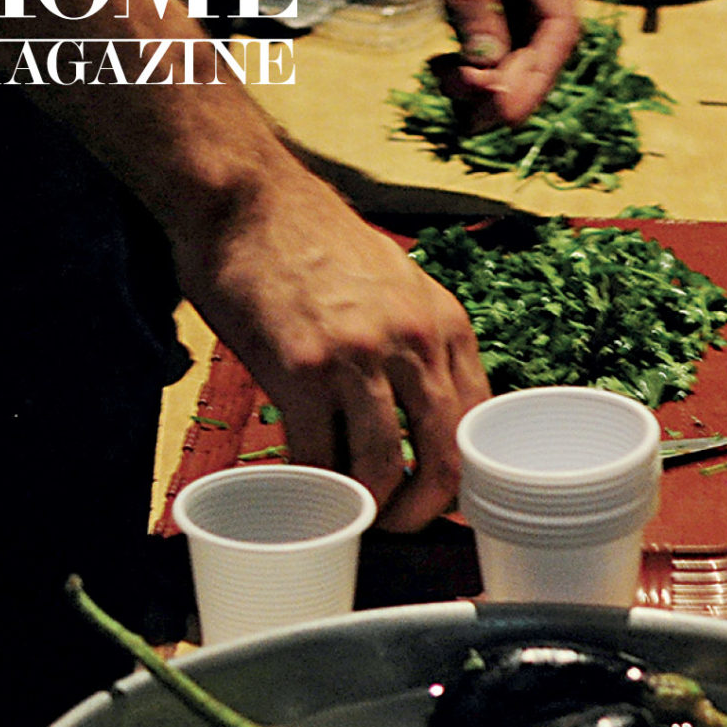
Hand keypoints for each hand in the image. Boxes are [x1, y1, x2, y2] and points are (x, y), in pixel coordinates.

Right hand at [175, 172, 491, 530]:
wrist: (249, 200)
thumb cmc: (314, 243)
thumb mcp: (398, 285)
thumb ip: (419, 342)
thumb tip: (427, 411)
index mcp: (446, 325)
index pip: (477, 422)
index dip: (465, 474)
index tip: (444, 499)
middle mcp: (414, 343)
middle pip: (445, 457)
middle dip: (426, 508)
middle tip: (401, 526)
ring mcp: (359, 357)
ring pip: (386, 465)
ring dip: (372, 507)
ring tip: (354, 515)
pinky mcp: (301, 369)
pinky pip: (320, 453)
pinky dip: (317, 484)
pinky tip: (308, 489)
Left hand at [337, 0, 582, 125]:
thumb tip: (487, 62)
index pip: (560, 26)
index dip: (540, 75)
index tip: (509, 111)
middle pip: (541, 46)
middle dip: (512, 85)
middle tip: (476, 119)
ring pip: (513, 48)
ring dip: (488, 80)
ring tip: (449, 89)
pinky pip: (485, 38)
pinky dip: (469, 63)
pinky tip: (443, 72)